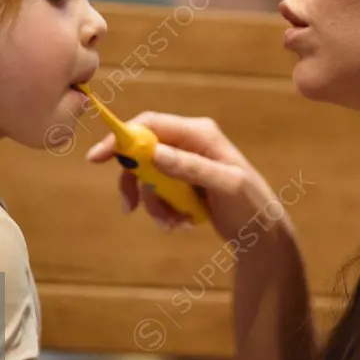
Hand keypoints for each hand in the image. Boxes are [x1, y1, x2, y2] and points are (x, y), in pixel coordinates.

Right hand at [86, 113, 291, 243]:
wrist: (261, 234)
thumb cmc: (251, 206)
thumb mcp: (225, 185)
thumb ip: (191, 167)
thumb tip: (155, 152)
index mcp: (200, 134)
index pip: (150, 124)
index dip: (121, 137)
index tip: (97, 158)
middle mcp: (190, 142)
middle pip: (142, 152)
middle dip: (135, 182)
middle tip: (129, 207)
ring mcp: (186, 163)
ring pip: (148, 177)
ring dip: (153, 204)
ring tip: (173, 224)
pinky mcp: (184, 182)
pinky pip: (158, 192)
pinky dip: (163, 210)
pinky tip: (181, 224)